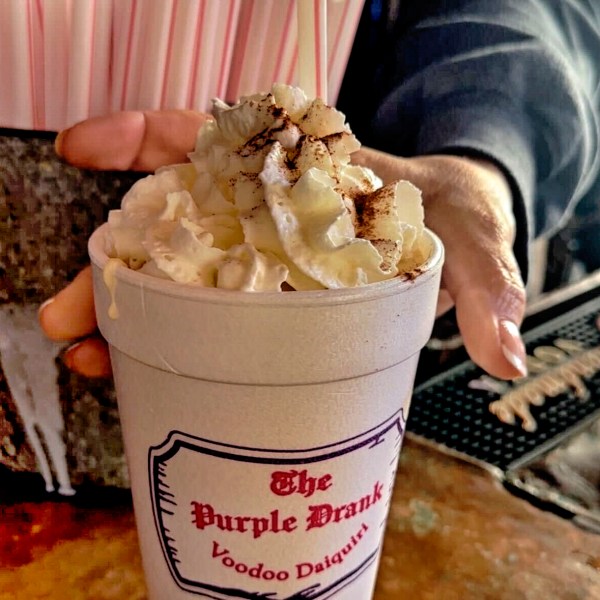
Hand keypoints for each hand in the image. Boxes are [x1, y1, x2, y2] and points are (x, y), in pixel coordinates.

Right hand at [40, 113, 527, 380]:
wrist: (458, 227)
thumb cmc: (456, 219)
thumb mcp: (472, 242)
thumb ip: (485, 286)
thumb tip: (502, 351)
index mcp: (305, 172)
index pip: (214, 140)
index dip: (146, 140)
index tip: (82, 146)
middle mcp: (271, 205)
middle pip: (174, 218)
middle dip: (116, 261)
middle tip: (69, 310)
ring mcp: (261, 247)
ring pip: (175, 264)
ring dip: (125, 306)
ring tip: (90, 350)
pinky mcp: (263, 285)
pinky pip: (200, 298)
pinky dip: (160, 326)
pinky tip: (132, 358)